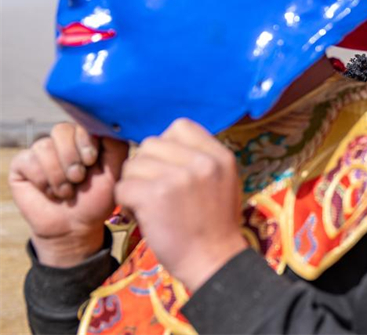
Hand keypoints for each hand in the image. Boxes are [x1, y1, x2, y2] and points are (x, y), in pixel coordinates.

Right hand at [8, 123, 128, 266]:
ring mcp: (41, 151)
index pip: (82, 122)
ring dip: (59, 174)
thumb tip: (108, 122)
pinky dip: (43, 180)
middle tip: (78, 178)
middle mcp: (62, 141)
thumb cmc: (96, 199)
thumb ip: (116, 145)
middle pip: (61, 129)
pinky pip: (28, 160)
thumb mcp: (114, 172)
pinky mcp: (22, 164)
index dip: (85, 142)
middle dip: (71, 158)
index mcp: (85, 138)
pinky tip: (50, 192)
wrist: (74, 226)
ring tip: (66, 191)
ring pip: (44, 146)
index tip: (91, 162)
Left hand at [115, 119, 246, 291]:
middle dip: (145, 166)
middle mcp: (202, 161)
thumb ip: (201, 159)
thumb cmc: (214, 224)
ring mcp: (179, 177)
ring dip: (133, 184)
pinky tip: (139, 215)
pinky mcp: (155, 196)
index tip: (169, 168)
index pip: (180, 126)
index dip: (167, 145)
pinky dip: (124, 203)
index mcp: (220, 155)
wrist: (213, 261)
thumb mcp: (223, 181)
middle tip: (154, 190)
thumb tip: (166, 140)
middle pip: (152, 144)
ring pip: (133, 164)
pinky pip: (122, 187)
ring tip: (146, 204)